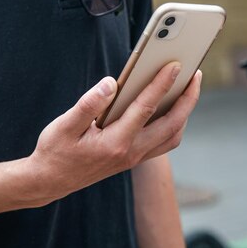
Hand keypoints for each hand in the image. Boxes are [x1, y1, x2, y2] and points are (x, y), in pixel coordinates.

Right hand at [27, 62, 200, 203]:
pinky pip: (164, 142)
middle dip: (188, 98)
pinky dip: (174, 124)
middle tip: (195, 74)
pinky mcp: (134, 158)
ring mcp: (134, 158)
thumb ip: (88, 104)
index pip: (145, 108)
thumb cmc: (55, 151)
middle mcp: (130, 152)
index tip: (174, 65)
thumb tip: (111, 83)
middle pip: (171, 124)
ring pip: (172, 136)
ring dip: (185, 113)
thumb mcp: (63, 125)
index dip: (161, 84)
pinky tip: (171, 106)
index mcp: (114, 143)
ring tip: (188, 88)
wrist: (51, 181)